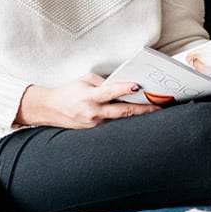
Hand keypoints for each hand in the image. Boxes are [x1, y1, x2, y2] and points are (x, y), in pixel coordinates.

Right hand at [16, 74, 159, 128]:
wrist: (51, 109)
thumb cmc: (69, 91)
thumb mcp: (85, 80)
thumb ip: (105, 82)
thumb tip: (125, 86)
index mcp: (90, 96)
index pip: (111, 92)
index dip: (125, 89)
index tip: (139, 86)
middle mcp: (94, 113)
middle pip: (123, 112)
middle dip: (143, 109)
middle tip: (159, 107)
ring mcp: (95, 125)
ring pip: (121, 120)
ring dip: (138, 116)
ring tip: (155, 111)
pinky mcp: (95, 131)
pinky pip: (114, 125)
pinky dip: (126, 121)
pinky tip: (138, 118)